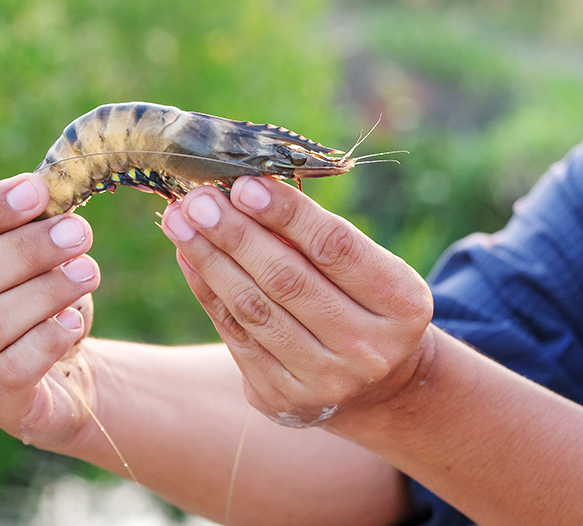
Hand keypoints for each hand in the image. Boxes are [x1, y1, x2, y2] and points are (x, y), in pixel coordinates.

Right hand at [0, 174, 100, 448]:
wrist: (60, 378)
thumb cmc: (39, 307)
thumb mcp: (33, 264)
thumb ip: (31, 228)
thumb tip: (48, 189)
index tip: (40, 191)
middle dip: (27, 249)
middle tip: (80, 233)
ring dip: (45, 291)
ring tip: (90, 272)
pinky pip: (12, 370)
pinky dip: (47, 340)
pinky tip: (75, 321)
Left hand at [160, 176, 432, 427]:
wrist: (378, 385)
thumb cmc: (365, 302)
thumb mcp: (369, 268)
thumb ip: (316, 235)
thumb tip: (243, 192)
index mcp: (402, 304)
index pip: (335, 247)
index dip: (286, 213)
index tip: (243, 183)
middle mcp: (368, 349)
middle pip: (287, 279)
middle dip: (235, 233)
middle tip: (197, 199)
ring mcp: (325, 381)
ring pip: (254, 309)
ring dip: (210, 259)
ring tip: (180, 222)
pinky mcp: (283, 399)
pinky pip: (235, 335)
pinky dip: (207, 291)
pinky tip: (188, 257)